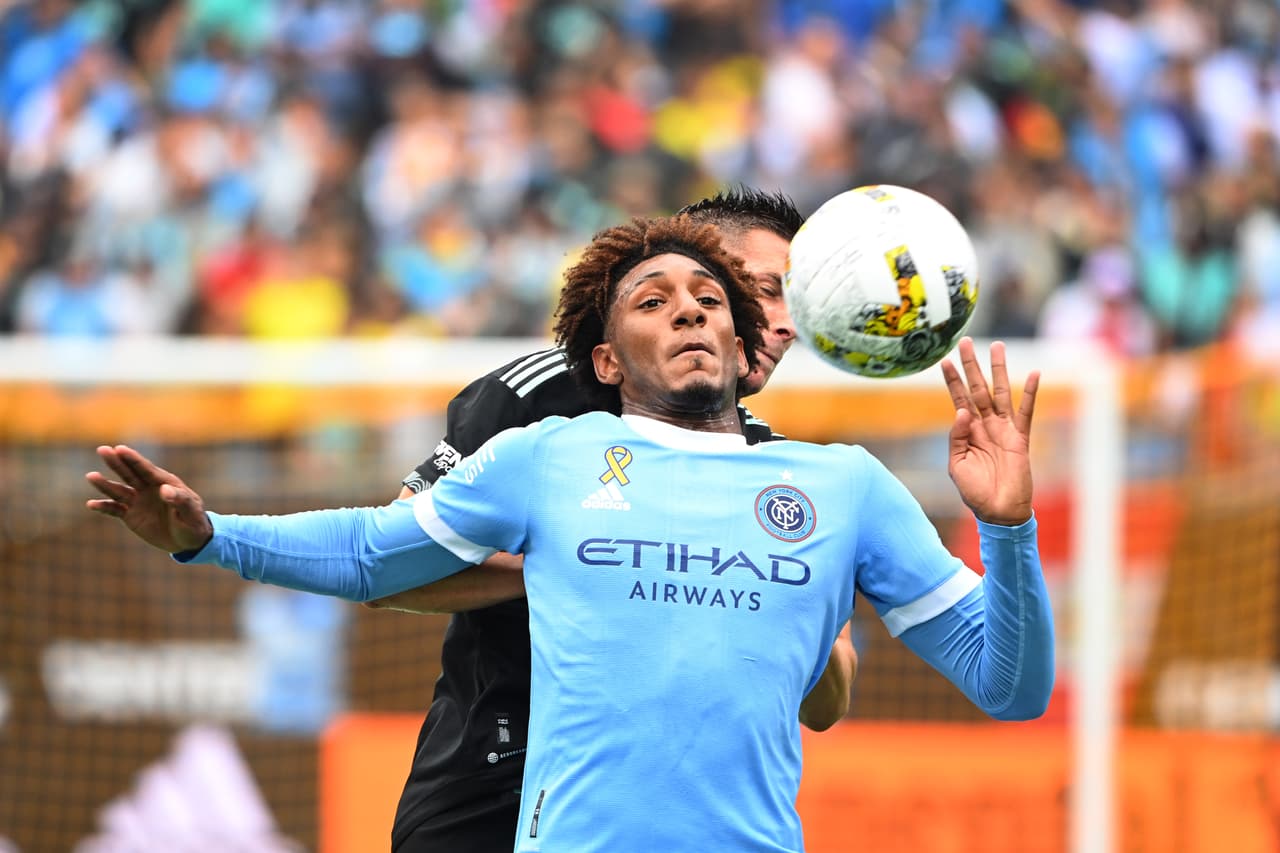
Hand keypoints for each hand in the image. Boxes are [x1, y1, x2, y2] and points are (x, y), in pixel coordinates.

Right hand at [85, 445, 213, 552]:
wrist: (190, 540)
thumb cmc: (194, 523)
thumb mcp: (191, 512)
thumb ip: (180, 500)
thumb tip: (165, 489)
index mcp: (165, 483)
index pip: (146, 469)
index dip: (133, 459)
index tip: (120, 448)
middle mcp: (149, 489)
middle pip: (130, 474)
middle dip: (117, 462)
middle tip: (103, 450)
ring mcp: (138, 501)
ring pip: (119, 490)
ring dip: (105, 484)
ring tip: (91, 476)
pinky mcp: (131, 515)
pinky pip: (115, 510)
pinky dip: (104, 507)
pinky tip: (91, 504)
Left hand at [940, 338, 1038, 526]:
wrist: (999, 512)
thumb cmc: (975, 492)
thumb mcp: (957, 465)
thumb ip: (957, 438)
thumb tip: (962, 412)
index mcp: (967, 432)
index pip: (958, 399)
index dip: (952, 380)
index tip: (944, 359)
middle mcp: (985, 425)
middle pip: (977, 388)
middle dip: (972, 365)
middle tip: (965, 341)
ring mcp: (1004, 429)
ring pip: (1000, 393)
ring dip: (999, 370)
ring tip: (998, 346)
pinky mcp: (1020, 438)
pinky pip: (1026, 412)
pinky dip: (1031, 393)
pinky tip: (1034, 374)